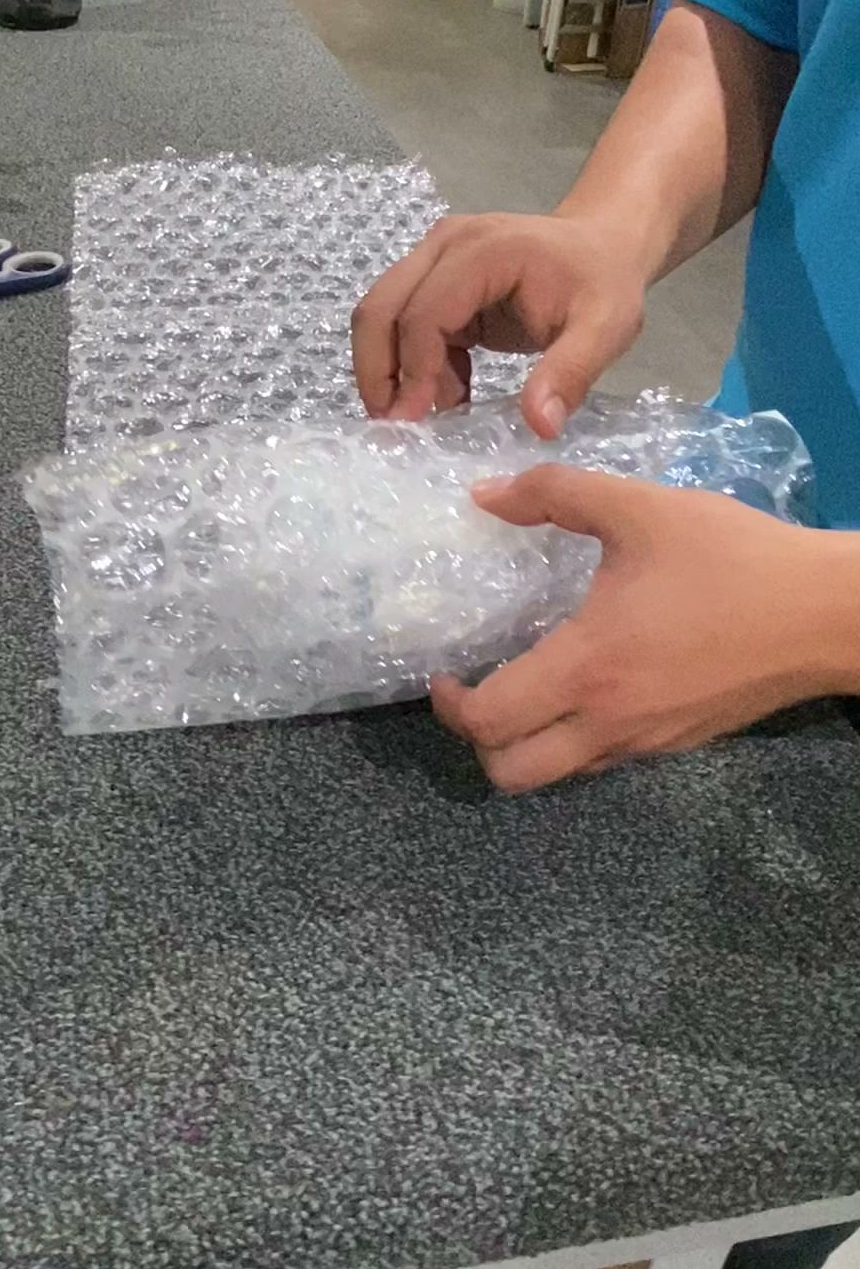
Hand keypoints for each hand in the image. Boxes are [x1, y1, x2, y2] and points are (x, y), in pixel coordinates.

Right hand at [351, 211, 644, 437]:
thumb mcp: (604, 328)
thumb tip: (540, 426)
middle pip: (380, 308)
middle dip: (378, 372)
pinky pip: (405, 326)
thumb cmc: (604, 281)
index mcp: (483, 251)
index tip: (415, 424)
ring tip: (420, 419)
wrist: (602, 244)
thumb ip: (570, 373)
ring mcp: (434, 260)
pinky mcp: (436, 282)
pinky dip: (415, 367)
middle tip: (393, 428)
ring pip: (381, 317)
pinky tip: (450, 397)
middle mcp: (445, 246)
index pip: (424, 313)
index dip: (413, 370)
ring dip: (388, 372)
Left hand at [431, 466, 855, 791]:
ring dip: (527, 744)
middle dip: (479, 743)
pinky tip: (590, 683)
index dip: (450, 705)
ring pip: (558, 775)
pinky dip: (576, 737)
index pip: (490, 723)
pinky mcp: (679, 743)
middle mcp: (609, 722)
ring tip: (526, 688)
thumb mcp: (641, 509)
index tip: (446, 672)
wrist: (826, 614)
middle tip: (478, 692)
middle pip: (512, 775)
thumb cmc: (732, 559)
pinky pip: (604, 759)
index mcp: (588, 669)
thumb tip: (484, 493)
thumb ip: (555, 495)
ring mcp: (647, 742)